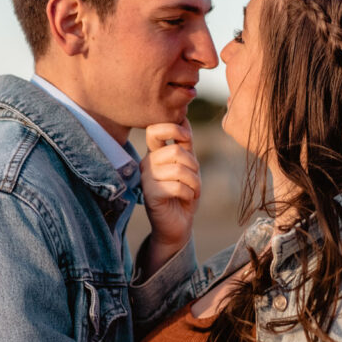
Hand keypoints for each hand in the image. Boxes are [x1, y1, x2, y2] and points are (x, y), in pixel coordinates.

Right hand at [140, 121, 199, 253]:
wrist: (178, 225)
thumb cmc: (184, 194)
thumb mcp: (188, 165)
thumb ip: (185, 144)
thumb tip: (183, 116)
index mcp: (155, 153)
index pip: (155, 129)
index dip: (174, 128)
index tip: (187, 138)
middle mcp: (147, 163)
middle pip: (175, 150)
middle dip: (193, 164)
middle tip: (195, 177)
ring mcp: (146, 178)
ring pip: (178, 168)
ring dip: (194, 181)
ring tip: (194, 191)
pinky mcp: (150, 194)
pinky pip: (177, 186)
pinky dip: (189, 193)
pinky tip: (187, 198)